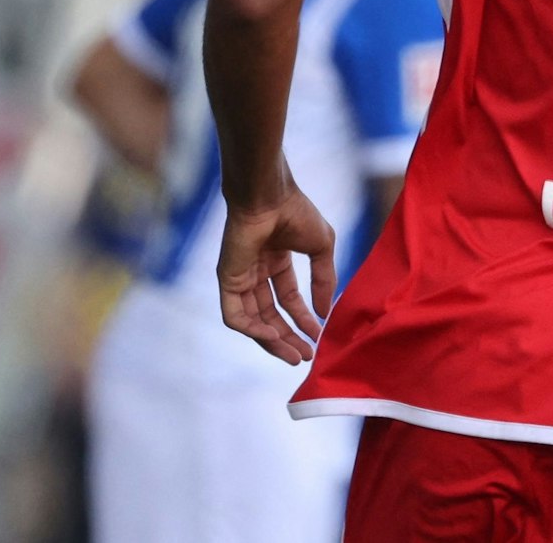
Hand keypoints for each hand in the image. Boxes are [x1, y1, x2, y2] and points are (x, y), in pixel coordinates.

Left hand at [217, 183, 336, 364]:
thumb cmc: (294, 212)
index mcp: (275, 261)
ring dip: (273, 340)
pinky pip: (235, 315)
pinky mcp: (227, 280)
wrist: (268, 196)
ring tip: (294, 355)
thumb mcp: (321, 248)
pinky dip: (252, 330)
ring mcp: (240, 277)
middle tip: (306, 356)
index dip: (302, 320)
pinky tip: (273, 336)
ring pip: (253, 321)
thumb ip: (324, 280)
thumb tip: (326, 313)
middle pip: (270, 315)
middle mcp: (255, 271)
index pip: (287, 300)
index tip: (317, 337)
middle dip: (288, 337)